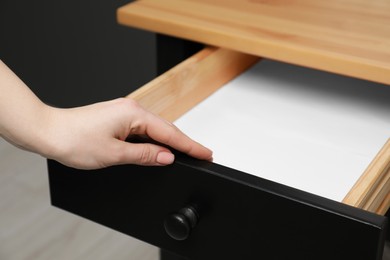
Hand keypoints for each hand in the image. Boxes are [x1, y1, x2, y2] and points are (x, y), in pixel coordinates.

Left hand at [43, 98, 212, 168]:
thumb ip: (144, 155)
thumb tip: (166, 157)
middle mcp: (131, 109)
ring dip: (169, 142)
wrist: (47, 131)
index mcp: (133, 114)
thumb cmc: (73, 138)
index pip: (170, 133)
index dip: (190, 146)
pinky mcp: (117, 118)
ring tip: (186, 154)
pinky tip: (159, 148)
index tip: (206, 153)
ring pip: (154, 130)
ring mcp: (124, 113)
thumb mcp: (114, 154)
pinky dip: (153, 140)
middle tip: (203, 154)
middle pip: (165, 129)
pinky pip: (143, 130)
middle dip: (184, 143)